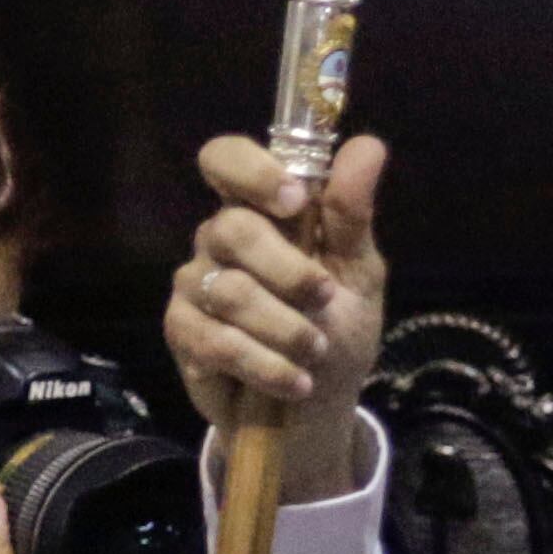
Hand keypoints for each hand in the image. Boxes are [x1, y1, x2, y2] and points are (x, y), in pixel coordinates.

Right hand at [162, 132, 388, 505]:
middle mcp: (218, 238)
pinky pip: (216, 341)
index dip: (252, 171)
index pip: (226, 159)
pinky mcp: (183, 333)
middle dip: (288, 270)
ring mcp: (194, 284)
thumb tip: (368, 146)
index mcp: (259, 210)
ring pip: (229, 292)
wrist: (318, 407)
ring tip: (315, 351)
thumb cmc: (338, 330)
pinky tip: (295, 382)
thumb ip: (352, 215)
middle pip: (232, 229)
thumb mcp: (358, 274)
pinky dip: (264, 365)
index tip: (295, 201)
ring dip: (284, 328)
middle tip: (324, 300)